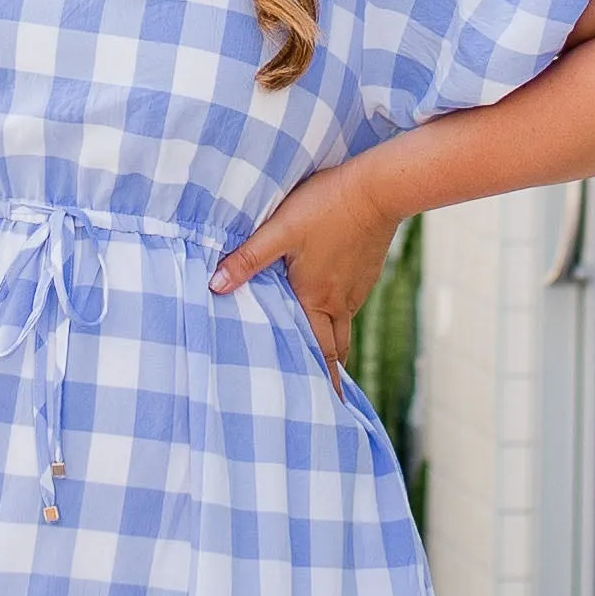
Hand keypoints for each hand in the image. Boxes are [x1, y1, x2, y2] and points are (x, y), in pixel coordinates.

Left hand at [213, 158, 400, 375]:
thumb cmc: (327, 206)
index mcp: (317, 300)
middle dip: (328, 370)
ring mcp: (356, 285)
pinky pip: (348, 301)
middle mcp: (340, 300)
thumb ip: (247, 259)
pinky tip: (326, 304)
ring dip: (331, 342)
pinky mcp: (365, 269)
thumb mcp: (280, 230)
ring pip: (341, 323)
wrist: (379, 186)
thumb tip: (215, 286)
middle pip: (336, 347)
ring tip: (321, 356)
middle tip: (324, 395)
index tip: (327, 410)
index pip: (320, 353)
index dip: (322, 382)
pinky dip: (336, 314)